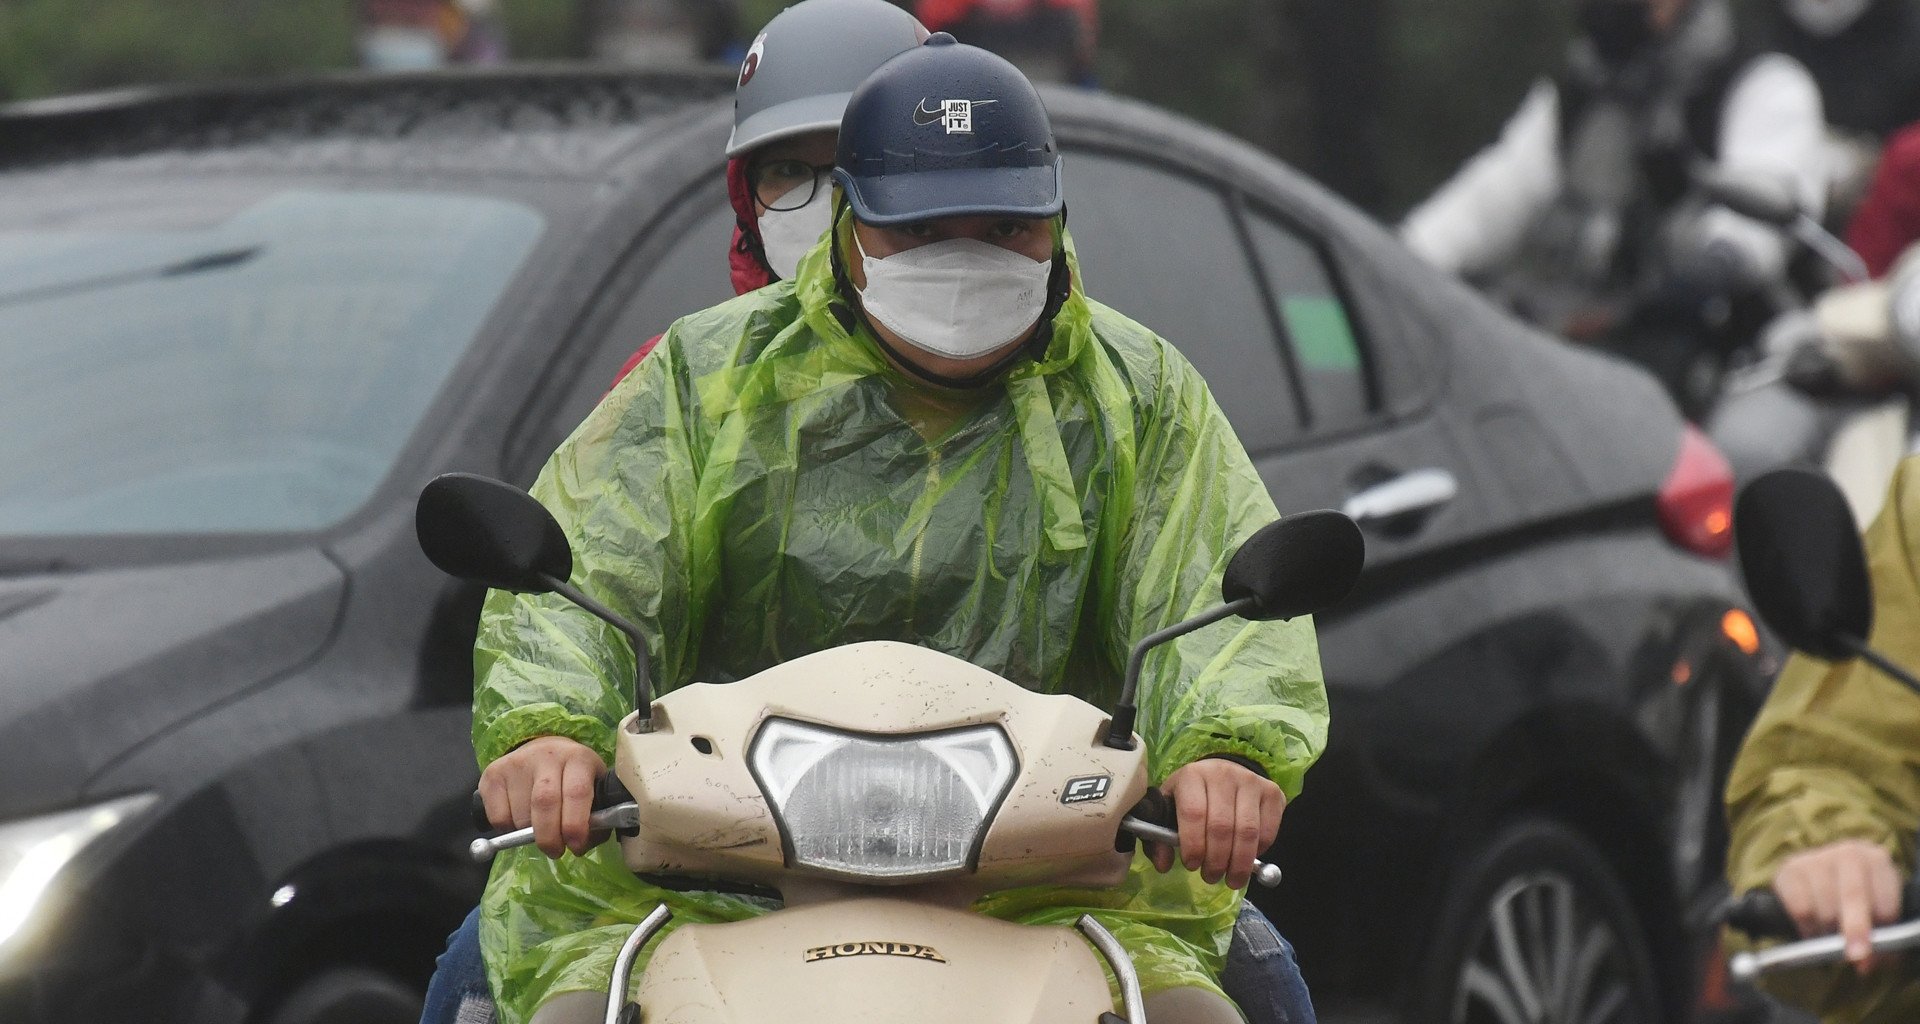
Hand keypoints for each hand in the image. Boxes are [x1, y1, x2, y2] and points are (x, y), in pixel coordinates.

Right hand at [477, 736, 607, 858]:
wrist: (544, 753)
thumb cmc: (572, 779)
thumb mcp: (593, 791)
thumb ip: (595, 819)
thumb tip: (581, 844)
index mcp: (579, 759)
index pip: (576, 792)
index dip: (575, 825)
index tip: (575, 846)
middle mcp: (547, 755)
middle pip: (545, 802)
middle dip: (549, 837)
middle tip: (555, 851)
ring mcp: (517, 762)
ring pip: (520, 814)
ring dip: (529, 834)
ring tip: (539, 830)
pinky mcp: (493, 773)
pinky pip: (499, 817)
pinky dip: (508, 830)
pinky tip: (519, 821)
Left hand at [1148, 759, 1284, 888]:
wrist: (1222, 774)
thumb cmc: (1192, 797)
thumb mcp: (1169, 810)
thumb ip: (1159, 838)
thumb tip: (1163, 865)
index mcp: (1191, 776)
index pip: (1194, 813)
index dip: (1194, 844)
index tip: (1192, 865)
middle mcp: (1222, 774)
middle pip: (1222, 826)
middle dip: (1216, 860)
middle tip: (1211, 877)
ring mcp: (1250, 781)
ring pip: (1248, 831)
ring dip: (1239, 863)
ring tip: (1231, 878)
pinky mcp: (1272, 792)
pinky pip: (1268, 831)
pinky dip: (1259, 852)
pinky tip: (1248, 858)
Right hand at [1773, 840, 1902, 972]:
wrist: (1821, 876)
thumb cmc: (1856, 899)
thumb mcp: (1875, 912)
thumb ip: (1878, 936)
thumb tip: (1865, 964)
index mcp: (1878, 861)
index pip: (1884, 901)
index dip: (1881, 932)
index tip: (1875, 956)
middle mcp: (1848, 854)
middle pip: (1853, 896)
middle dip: (1855, 929)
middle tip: (1855, 955)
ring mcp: (1817, 858)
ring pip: (1825, 907)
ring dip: (1829, 933)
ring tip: (1831, 938)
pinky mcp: (1790, 868)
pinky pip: (1800, 910)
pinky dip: (1807, 928)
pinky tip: (1813, 929)